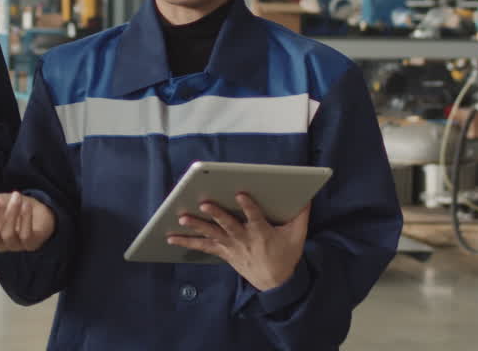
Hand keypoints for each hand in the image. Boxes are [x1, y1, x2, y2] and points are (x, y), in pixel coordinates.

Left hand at [167, 194, 308, 291]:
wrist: (275, 284)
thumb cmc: (286, 256)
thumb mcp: (297, 236)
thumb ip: (301, 216)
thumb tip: (306, 197)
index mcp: (262, 233)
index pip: (255, 217)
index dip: (248, 206)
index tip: (240, 193)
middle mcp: (244, 239)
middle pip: (228, 225)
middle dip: (216, 214)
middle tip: (204, 203)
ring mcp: (231, 247)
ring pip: (212, 235)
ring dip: (196, 227)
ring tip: (182, 218)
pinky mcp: (224, 252)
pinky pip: (204, 246)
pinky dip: (188, 242)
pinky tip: (171, 237)